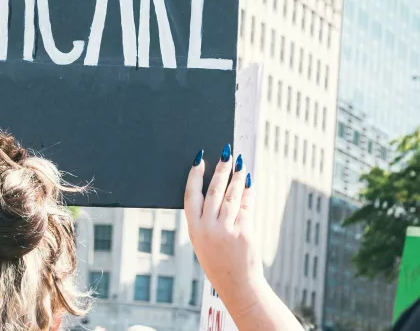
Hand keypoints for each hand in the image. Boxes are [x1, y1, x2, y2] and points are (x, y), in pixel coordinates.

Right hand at [184, 146, 263, 314]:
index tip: (199, 159)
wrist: (237, 284)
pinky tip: (249, 182)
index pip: (191, 195)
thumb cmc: (218, 261)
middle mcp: (208, 228)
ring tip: (239, 163)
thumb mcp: (201, 240)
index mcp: (194, 228)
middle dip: (220, 170)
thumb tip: (217, 187)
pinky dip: (248, 193)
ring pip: (231, 196)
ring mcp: (227, 230)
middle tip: (225, 154)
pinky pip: (246, 207)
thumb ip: (206, 217)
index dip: (194, 175)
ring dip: (236, 177)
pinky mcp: (244, 233)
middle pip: (214, 191)